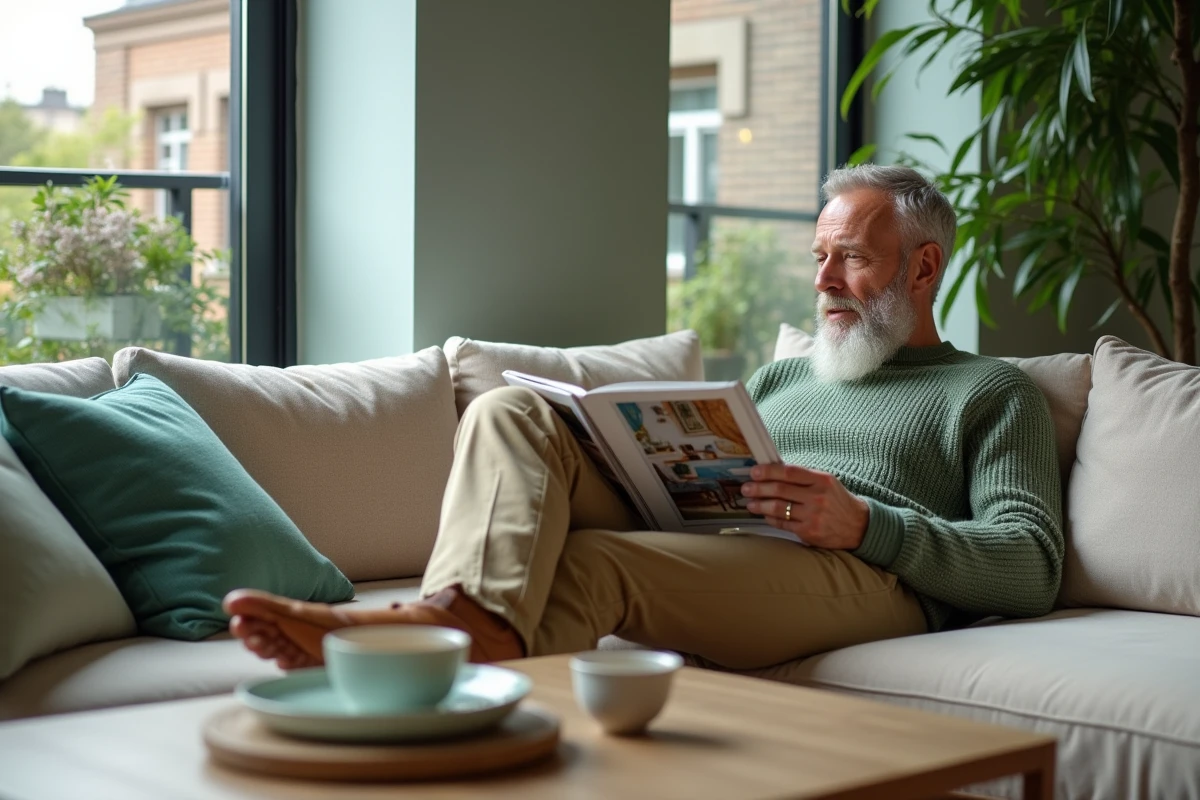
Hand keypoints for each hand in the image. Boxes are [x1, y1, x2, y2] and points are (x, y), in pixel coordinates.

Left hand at [741, 464, 868, 548]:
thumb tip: (773, 472)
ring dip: (760, 504)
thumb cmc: (837, 501)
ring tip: (750, 503)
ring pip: (778, 507)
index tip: (754, 472)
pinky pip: (783, 523)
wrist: (858, 526)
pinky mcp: (809, 532)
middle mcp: (818, 497)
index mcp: (822, 480)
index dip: (768, 471)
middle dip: (758, 488)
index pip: (789, 472)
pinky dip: (770, 518)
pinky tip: (764, 514)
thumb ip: (803, 477)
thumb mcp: (826, 482)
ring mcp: (813, 515)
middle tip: (746, 488)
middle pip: (780, 489)